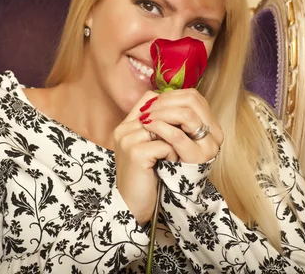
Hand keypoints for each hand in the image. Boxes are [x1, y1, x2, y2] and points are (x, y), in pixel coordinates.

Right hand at [114, 91, 177, 224]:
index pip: (150, 98)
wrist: (132, 205)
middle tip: (181, 144)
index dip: (169, 107)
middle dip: (176, 128)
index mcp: (125, 125)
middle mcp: (124, 129)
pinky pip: (165, 145)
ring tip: (172, 157)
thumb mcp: (148, 148)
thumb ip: (155, 129)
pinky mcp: (136, 153)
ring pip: (165, 128)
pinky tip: (168, 166)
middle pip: (160, 112)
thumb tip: (179, 109)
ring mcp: (128, 140)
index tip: (180, 124)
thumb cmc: (145, 177)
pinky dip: (172, 156)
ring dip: (175, 143)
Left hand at [139, 88, 222, 163]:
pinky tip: (147, 127)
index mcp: (211, 126)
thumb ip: (170, 115)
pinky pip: (178, 136)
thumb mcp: (170, 135)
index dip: (171, 95)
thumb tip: (154, 93)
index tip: (152, 102)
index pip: (194, 97)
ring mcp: (208, 147)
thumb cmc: (163, 161)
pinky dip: (160, 127)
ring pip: (186, 115)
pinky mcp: (197, 159)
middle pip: (191, 101)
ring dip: (161, 112)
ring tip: (145, 118)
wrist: (161, 192)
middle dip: (166, 102)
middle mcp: (215, 134)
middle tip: (147, 109)